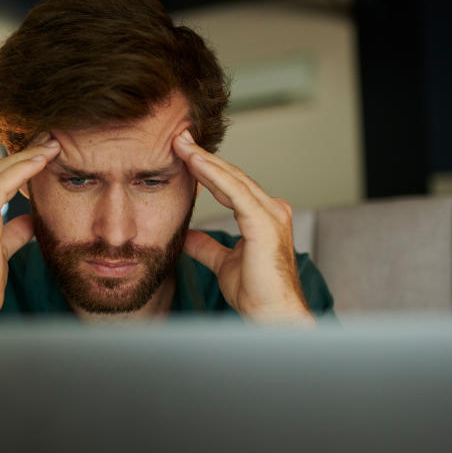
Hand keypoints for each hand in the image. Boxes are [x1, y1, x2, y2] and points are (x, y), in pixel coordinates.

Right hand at [0, 133, 61, 329]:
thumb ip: (11, 233)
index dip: (18, 167)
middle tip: (52, 141)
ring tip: (52, 147)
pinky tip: (41, 163)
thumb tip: (30, 220)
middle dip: (25, 154)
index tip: (42, 156)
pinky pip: (0, 186)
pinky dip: (23, 171)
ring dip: (28, 158)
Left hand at [173, 130, 313, 323]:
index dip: (206, 169)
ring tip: (181, 143)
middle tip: (178, 137)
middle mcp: (271, 209)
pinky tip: (195, 163)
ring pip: (232, 179)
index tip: (184, 153)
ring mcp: (271, 214)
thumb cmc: (257, 292)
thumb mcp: (223, 263)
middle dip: (203, 156)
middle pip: (231, 176)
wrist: (272, 316)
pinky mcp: (264, 223)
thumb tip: (186, 235)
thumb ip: (206, 246)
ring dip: (204, 160)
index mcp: (263, 216)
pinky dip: (213, 176)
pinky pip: (235, 192)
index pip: (231, 185)